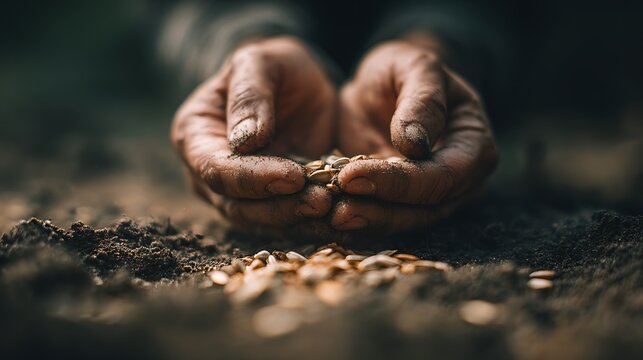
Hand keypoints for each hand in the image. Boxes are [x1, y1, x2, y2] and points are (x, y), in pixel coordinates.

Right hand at [171, 37, 335, 226]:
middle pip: (237, 205)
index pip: (216, 169)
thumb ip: (250, 96)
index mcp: (195, 135)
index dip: (253, 178)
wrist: (299, 85)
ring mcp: (236, 194)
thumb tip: (244, 141)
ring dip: (297, 220)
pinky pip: (285, 224)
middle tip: (322, 201)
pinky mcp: (267, 205)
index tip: (293, 176)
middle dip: (280, 207)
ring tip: (334, 210)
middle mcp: (208, 172)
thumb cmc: (274, 67)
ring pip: (261, 222)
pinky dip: (310, 225)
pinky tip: (339, 219)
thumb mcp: (261, 63)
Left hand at [333, 36, 497, 232]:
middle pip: (425, 209)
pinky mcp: (401, 206)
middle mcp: (460, 182)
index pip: (443, 177)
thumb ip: (422, 100)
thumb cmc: (404, 70)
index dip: (401, 182)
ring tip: (330, 217)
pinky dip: (356, 221)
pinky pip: (382, 219)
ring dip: (366, 222)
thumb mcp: (415, 66)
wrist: (380, 88)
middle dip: (380, 209)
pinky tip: (326, 218)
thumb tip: (415, 144)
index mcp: (475, 146)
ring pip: (402, 221)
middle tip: (337, 206)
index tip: (353, 174)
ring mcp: (432, 199)